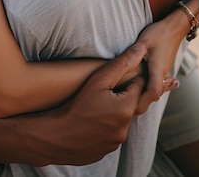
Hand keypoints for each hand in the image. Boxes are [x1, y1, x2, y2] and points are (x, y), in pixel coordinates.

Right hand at [28, 43, 146, 165]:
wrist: (56, 136)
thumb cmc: (77, 104)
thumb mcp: (99, 79)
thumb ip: (122, 63)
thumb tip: (142, 48)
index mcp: (127, 109)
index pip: (138, 86)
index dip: (126, 79)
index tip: (114, 78)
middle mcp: (125, 129)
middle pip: (131, 104)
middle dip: (122, 96)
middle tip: (103, 91)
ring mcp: (115, 142)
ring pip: (120, 121)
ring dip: (114, 113)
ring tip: (96, 106)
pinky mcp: (105, 151)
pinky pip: (110, 135)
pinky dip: (104, 127)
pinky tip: (91, 121)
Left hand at [134, 14, 184, 113]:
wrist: (176, 26)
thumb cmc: (159, 33)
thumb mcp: (144, 41)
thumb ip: (134, 54)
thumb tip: (122, 64)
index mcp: (158, 70)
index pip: (152, 93)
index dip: (142, 100)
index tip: (128, 104)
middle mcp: (163, 74)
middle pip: (153, 95)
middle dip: (141, 102)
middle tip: (125, 109)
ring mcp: (165, 71)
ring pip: (155, 89)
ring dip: (144, 95)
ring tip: (129, 102)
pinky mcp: (164, 67)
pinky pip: (156, 83)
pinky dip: (148, 88)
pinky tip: (139, 89)